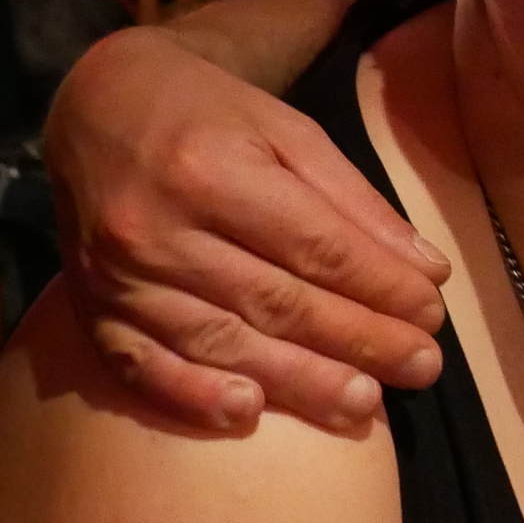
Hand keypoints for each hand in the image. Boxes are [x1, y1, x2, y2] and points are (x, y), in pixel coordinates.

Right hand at [41, 24, 451, 432]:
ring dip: (298, 382)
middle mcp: (158, 228)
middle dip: (357, 340)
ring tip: (364, 404)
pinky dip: (194, 397)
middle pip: (275, 300)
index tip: (431, 313)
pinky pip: (143, 367)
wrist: (96, 107)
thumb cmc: (206, 114)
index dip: (378, 286)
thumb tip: (424, 269)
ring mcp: (119, 277)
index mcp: (210, 169)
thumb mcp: (285, 130)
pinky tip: (248, 415)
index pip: (313, 245)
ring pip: (221, 342)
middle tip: (420, 368)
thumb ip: (351, 200)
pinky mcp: (92, 310)